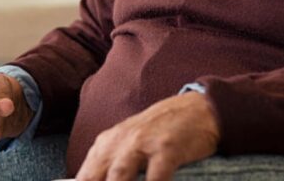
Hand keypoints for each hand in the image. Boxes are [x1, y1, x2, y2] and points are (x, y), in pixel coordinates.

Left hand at [76, 91, 219, 180]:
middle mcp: (120, 142)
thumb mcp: (128, 142)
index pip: (83, 178)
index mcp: (106, 144)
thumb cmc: (161, 131)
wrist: (199, 109)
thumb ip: (111, 166)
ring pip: (119, 178)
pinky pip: (155, 178)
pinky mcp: (166, 148)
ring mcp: (143, 143)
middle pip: (94, 179)